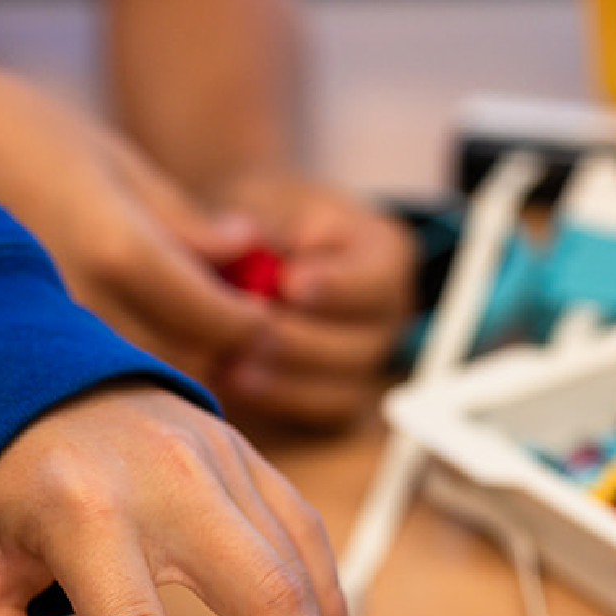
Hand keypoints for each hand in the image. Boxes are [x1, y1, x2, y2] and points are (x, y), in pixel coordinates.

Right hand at [0, 64, 270, 382]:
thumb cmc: (30, 132)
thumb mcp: (122, 163)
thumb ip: (187, 221)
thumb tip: (248, 251)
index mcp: (118, 249)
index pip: (215, 318)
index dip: (250, 320)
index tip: (260, 308)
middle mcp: (82, 300)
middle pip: (185, 361)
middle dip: (217, 346)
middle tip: (226, 315)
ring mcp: (46, 328)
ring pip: (140, 377)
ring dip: (173, 360)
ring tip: (177, 321)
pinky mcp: (21, 340)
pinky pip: (93, 373)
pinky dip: (126, 362)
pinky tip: (127, 328)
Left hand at [207, 170, 416, 428]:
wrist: (243, 249)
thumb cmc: (259, 218)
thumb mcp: (261, 202)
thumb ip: (258, 221)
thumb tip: (247, 240)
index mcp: (385, 255)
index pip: (378, 278)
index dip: (337, 286)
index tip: (289, 282)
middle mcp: (386, 315)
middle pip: (362, 345)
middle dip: (299, 341)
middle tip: (248, 331)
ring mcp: (363, 361)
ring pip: (342, 389)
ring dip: (283, 380)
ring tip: (229, 363)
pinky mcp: (333, 395)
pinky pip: (317, 413)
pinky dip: (276, 400)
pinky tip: (229, 380)